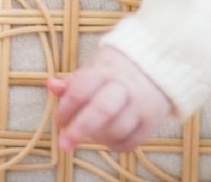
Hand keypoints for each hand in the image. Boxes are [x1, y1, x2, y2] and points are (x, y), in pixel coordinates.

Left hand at [45, 46, 171, 152]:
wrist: (158, 65)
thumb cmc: (116, 70)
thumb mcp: (94, 68)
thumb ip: (73, 81)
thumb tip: (51, 85)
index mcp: (106, 70)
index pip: (82, 89)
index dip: (66, 108)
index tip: (59, 122)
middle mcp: (125, 87)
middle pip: (102, 110)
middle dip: (80, 129)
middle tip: (63, 144)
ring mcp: (141, 104)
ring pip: (115, 130)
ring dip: (97, 137)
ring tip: (91, 131)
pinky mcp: (152, 121)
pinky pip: (129, 143)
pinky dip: (114, 144)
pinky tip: (107, 136)